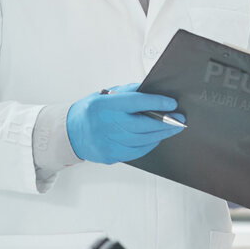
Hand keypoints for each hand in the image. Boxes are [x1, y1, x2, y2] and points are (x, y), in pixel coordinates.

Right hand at [65, 82, 185, 164]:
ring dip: (160, 134)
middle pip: (143, 125)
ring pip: (142, 140)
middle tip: (179, 119)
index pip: (135, 102)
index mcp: (102, 106)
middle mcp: (104, 125)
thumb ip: (128, 93)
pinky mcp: (111, 156)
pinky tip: (156, 138)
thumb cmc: (90, 112)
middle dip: (165, 122)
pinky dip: (149, 144)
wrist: (70, 133)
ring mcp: (107, 143)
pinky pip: (137, 151)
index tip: (171, 103)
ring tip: (172, 128)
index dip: (156, 103)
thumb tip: (151, 92)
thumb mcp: (105, 95)